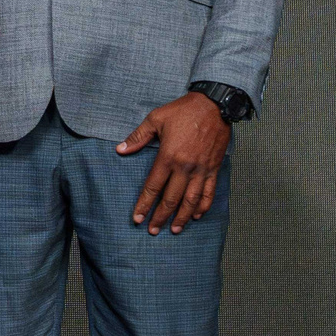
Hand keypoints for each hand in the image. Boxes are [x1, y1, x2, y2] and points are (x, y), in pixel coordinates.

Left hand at [119, 92, 230, 234]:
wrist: (215, 105)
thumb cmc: (184, 110)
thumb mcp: (155, 119)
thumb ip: (137, 137)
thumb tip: (120, 149)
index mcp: (168, 157)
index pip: (153, 187)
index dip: (144, 205)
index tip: (137, 219)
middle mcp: (185, 167)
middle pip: (171, 199)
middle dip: (161, 217)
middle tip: (153, 230)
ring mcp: (202, 169)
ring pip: (192, 200)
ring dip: (183, 217)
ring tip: (174, 229)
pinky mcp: (214, 168)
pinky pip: (209, 191)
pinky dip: (204, 205)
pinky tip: (197, 215)